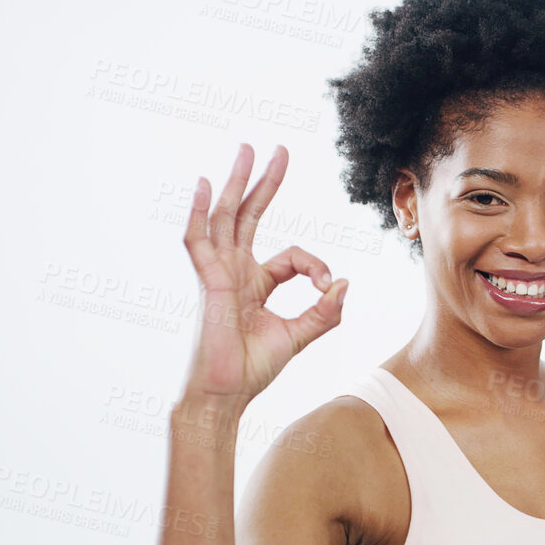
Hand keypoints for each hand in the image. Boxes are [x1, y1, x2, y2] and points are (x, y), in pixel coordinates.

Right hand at [179, 144, 346, 409]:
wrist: (225, 395)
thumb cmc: (253, 369)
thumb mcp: (299, 336)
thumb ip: (325, 312)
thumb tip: (346, 283)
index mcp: (257, 283)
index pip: (291, 255)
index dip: (317, 266)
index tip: (329, 289)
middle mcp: (236, 272)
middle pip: (250, 217)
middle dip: (265, 183)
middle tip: (278, 149)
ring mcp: (219, 274)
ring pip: (228, 218)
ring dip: (239, 183)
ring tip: (247, 149)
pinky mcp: (207, 282)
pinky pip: (198, 241)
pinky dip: (199, 212)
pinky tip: (205, 184)